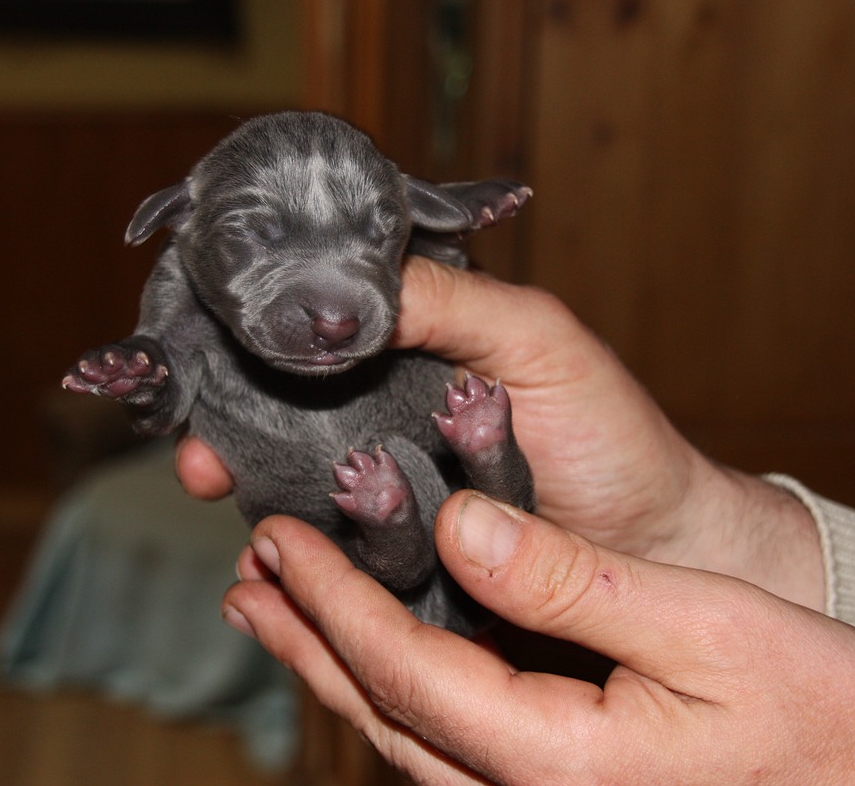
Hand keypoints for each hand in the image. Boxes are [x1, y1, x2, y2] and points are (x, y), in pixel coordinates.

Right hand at [179, 256, 822, 608]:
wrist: (657, 549)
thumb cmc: (611, 433)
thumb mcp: (536, 340)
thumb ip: (451, 300)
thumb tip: (339, 283)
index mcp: (415, 350)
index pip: (311, 335)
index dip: (250, 346)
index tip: (204, 366)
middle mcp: (390, 417)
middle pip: (283, 413)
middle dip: (227, 430)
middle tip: (198, 460)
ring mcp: (392, 492)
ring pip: (296, 487)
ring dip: (250, 492)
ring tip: (221, 498)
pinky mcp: (402, 564)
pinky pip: (332, 559)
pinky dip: (295, 563)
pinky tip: (263, 572)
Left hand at [224, 494, 854, 785]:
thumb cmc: (822, 715)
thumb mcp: (701, 626)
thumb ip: (570, 582)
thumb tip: (459, 524)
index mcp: (556, 758)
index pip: (407, 670)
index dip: (334, 601)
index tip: (280, 539)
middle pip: (385, 713)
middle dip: (310, 639)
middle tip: (251, 577)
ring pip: (409, 735)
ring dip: (340, 665)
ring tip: (285, 610)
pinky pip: (453, 743)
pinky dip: (400, 686)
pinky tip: (389, 652)